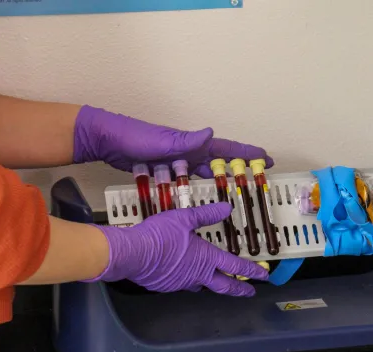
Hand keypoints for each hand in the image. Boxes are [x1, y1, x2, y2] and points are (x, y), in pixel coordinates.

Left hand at [73, 105, 273, 177]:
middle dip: (238, 169)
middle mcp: (187, 151)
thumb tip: (210, 134)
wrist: (106, 139)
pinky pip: (184, 179)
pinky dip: (194, 187)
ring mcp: (175, 160)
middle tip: (255, 179)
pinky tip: (196, 197)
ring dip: (217, 180)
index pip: (225, 148)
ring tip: (231, 193)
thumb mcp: (161, 140)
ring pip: (202, 172)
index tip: (267, 159)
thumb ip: (185, 140)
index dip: (246, 154)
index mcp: (191, 144)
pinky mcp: (163, 168)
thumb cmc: (133, 137)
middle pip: (218, 162)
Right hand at [86, 202, 267, 295]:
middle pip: (224, 285)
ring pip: (201, 285)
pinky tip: (182, 273)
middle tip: (250, 291)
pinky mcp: (166, 286)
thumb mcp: (184, 218)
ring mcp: (181, 283)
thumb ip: (207, 214)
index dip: (251, 270)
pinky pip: (182, 284)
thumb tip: (227, 208)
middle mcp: (197, 274)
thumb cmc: (160, 235)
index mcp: (205, 258)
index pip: (234, 265)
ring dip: (211, 283)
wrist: (132, 254)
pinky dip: (187, 279)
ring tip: (214, 280)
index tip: (263, 276)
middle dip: (239, 288)